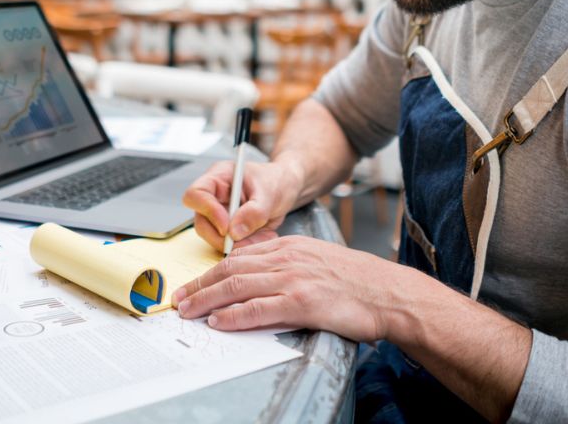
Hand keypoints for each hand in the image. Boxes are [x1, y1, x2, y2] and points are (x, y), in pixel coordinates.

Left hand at [171, 235, 413, 342]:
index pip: (238, 256)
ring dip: (206, 299)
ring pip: (237, 286)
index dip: (211, 271)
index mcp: (289, 247)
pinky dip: (234, 315)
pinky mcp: (302, 302)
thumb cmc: (356, 281)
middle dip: (199, 285)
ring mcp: (294, 279)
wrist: (388, 293)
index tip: (194, 284)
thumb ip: (287, 264)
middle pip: (230, 269)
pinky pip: (258, 308)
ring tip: (188, 311)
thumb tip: (259, 276)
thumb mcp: (316, 260)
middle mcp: (287, 258)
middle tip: (178, 299)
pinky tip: (219, 321)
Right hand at [181, 152, 300, 250]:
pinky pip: (230, 245)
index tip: (226, 226)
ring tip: (264, 236)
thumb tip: (233, 233)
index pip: (196, 194)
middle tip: (247, 240)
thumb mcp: (270, 193)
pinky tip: (264, 237)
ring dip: (238, 244)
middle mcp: (214, 197)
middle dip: (223, 237)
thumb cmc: (277, 180)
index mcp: (219, 178)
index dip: (207, 212)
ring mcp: (220, 214)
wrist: (287, 188)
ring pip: (215, 238)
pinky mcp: (229, 229)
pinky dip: (246, 246)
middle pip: (201, 222)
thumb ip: (254, 212)